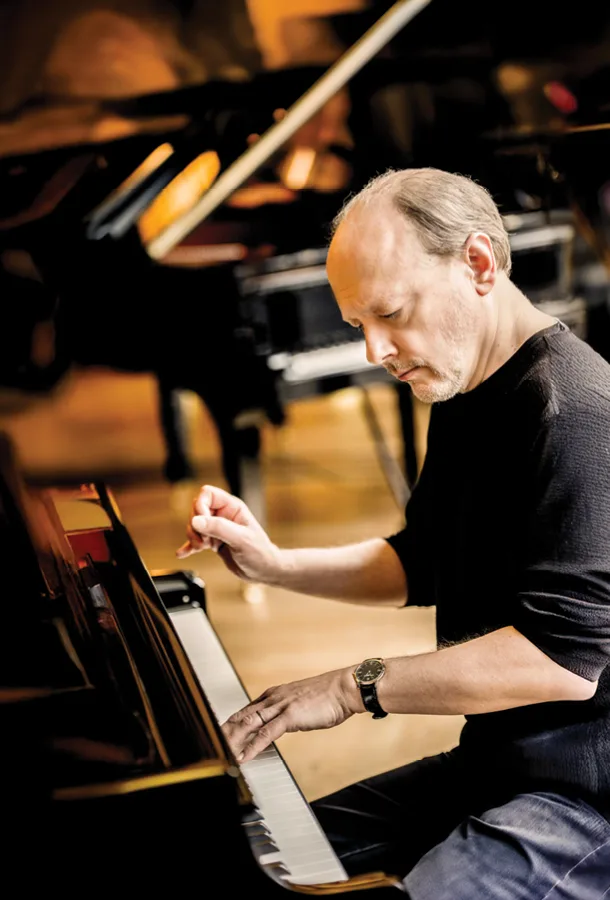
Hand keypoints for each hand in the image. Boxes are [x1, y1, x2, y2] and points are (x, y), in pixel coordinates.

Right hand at [175, 484, 282, 583]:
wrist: (263, 571)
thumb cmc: (260, 553)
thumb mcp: (240, 539)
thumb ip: (219, 528)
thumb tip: (196, 520)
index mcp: (232, 507)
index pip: (207, 494)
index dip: (200, 506)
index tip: (202, 523)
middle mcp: (223, 515)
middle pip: (196, 509)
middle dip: (196, 525)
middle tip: (206, 540)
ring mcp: (218, 528)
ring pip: (194, 525)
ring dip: (193, 537)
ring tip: (202, 547)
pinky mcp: (213, 542)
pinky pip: (195, 540)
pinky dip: (188, 546)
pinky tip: (183, 553)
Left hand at [221, 667, 357, 762]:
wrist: (344, 688)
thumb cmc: (329, 696)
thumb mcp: (302, 702)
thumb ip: (289, 710)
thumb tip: (284, 721)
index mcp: (276, 694)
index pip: (248, 708)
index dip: (234, 721)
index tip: (223, 730)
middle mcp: (273, 698)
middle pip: (243, 715)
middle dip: (226, 730)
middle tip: (212, 741)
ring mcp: (280, 706)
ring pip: (249, 723)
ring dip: (234, 739)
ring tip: (221, 751)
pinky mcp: (289, 716)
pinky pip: (266, 734)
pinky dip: (253, 746)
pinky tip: (244, 757)